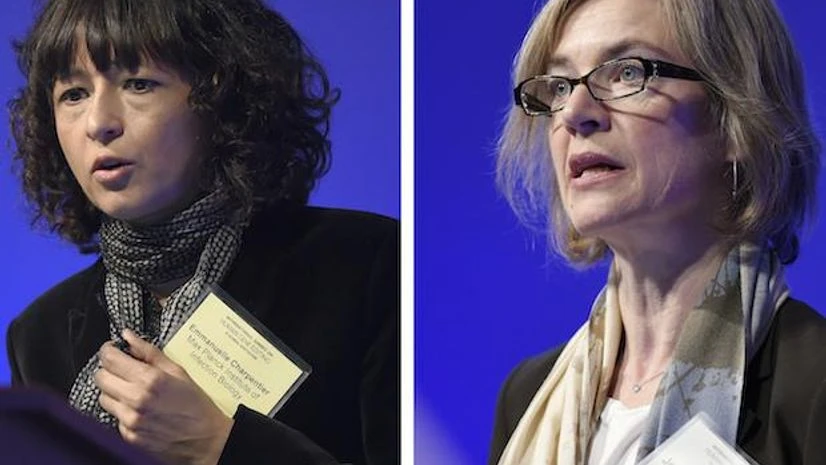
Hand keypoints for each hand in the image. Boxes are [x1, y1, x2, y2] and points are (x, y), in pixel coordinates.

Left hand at [95, 329, 233, 464]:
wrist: (204, 438)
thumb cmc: (195, 404)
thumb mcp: (177, 371)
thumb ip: (149, 352)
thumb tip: (129, 337)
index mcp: (149, 380)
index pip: (110, 359)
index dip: (108, 350)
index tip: (112, 349)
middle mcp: (136, 400)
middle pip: (100, 377)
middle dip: (109, 370)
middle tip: (123, 369)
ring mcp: (130, 420)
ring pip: (103, 397)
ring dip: (113, 391)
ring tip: (133, 391)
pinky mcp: (128, 435)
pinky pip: (113, 416)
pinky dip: (122, 410)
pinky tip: (139, 408)